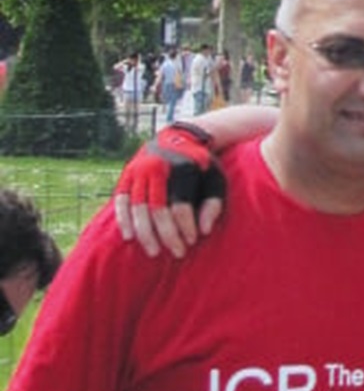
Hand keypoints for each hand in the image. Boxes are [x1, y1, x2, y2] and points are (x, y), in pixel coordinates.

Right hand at [112, 123, 225, 258]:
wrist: (179, 138)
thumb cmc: (201, 166)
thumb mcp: (215, 179)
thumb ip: (214, 204)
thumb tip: (204, 231)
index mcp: (182, 168)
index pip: (180, 207)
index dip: (185, 227)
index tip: (191, 241)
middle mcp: (158, 168)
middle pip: (157, 210)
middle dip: (167, 235)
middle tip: (176, 253)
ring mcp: (138, 170)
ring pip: (137, 208)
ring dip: (144, 233)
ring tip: (154, 252)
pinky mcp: (126, 175)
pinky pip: (121, 201)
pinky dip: (124, 220)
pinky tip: (130, 237)